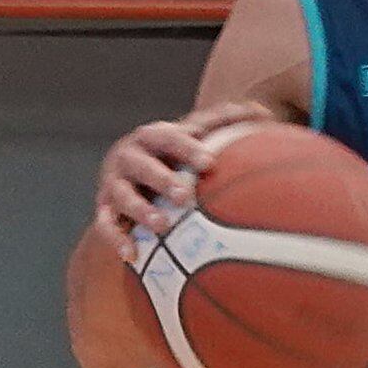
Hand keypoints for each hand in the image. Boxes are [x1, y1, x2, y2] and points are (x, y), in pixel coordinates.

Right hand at [96, 102, 280, 235]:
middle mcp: (128, 157)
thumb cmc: (171, 154)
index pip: (168, 139)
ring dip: (140, 210)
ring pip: (122, 196)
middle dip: (162, 179)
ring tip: (162, 225)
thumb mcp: (190, 135)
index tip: (209, 163)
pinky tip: (131, 256)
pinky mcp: (104, 209)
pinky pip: (106, 226)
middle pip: (142, 165)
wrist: (128, 170)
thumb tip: (263, 111)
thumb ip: (222, 123)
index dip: (187, 149)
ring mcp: (114, 184)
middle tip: (185, 197)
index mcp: (151, 137)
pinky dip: (116, 240)